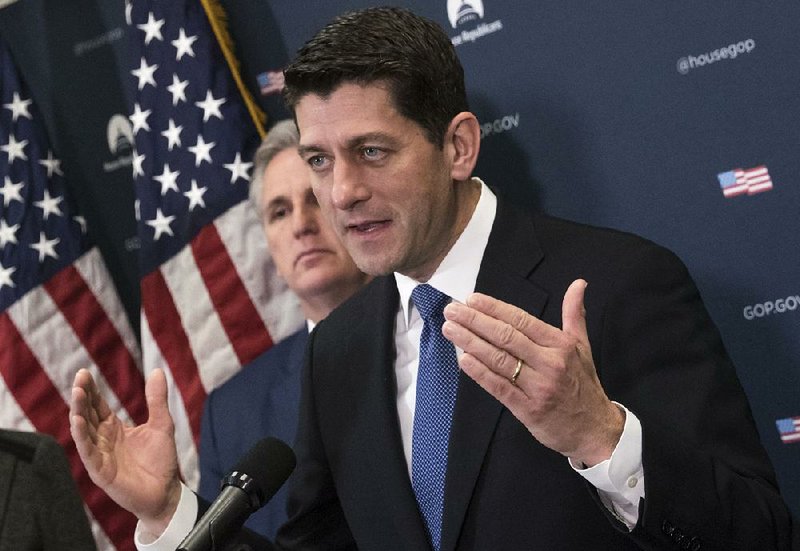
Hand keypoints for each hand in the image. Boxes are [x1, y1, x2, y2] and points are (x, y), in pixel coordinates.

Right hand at [70, 368, 181, 536]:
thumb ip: (157, 399)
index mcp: (114, 427)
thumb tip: (157, 370)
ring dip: (78, 412)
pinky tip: (77, 421)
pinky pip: (87, 451)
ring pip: (83, 430)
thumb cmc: (161, 460)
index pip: (97, 405)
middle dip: (82, 396)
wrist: (165, 492)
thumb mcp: (162, 424)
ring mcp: (99, 454)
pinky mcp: (100, 470)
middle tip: (79, 378)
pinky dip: (81, 436)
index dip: (90, 390)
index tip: (84, 372)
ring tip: (76, 394)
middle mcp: (102, 439)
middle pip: (87, 414)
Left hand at [442, 279, 623, 466]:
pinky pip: (500, 387)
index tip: (472, 299)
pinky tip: (463, 360)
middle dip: (475, 321)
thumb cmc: (584, 384)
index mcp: (560, 345)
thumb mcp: (583, 346)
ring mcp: (538, 387)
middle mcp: (549, 363)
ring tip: (451, 330)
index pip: (521, 321)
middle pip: (506, 337)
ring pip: (499, 360)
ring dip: (471, 343)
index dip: (494, 309)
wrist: (595, 430)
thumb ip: (574, 314)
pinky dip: (480, 373)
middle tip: (452, 310)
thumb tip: (578, 283)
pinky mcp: (528, 410)